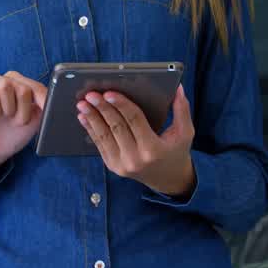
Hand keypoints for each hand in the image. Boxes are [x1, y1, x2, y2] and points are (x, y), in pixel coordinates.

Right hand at [0, 71, 47, 185]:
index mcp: (16, 84)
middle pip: (20, 85)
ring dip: (10, 109)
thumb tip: (53, 95)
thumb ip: (43, 105)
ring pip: (4, 86)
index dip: (42, 98)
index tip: (46, 110)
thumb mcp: (34, 119)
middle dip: (24, 108)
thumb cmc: (12, 134)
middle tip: (19, 122)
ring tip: (5, 119)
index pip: (33, 85)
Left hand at [76, 84, 196, 196]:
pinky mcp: (113, 166)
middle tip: (91, 94)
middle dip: (102, 109)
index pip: (135, 121)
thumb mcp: (185, 132)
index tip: (109, 93)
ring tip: (82, 104)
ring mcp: (122, 165)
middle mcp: (136, 159)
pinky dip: (91, 130)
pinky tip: (84, 117)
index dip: (121, 105)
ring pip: (104, 136)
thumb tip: (178, 88)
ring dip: (91, 118)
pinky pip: (100, 145)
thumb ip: (182, 110)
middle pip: (116, 127)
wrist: (168, 180)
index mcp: (153, 149)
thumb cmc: (176, 151)